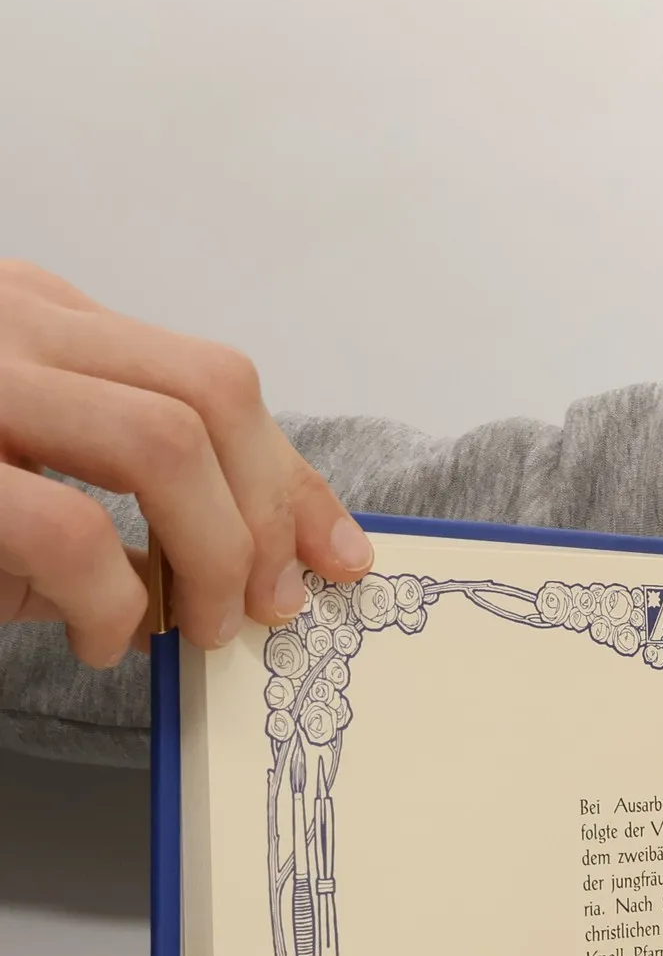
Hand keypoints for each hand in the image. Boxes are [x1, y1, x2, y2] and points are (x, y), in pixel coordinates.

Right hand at [0, 261, 372, 665]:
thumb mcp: (26, 474)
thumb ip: (134, 490)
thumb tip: (283, 556)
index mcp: (33, 318)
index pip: (212, 379)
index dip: (290, 478)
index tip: (336, 558)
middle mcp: (1, 324)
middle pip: (212, 393)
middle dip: (266, 517)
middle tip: (263, 610)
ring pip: (162, 443)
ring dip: (211, 556)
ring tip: (193, 627)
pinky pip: (66, 528)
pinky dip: (112, 601)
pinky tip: (97, 637)